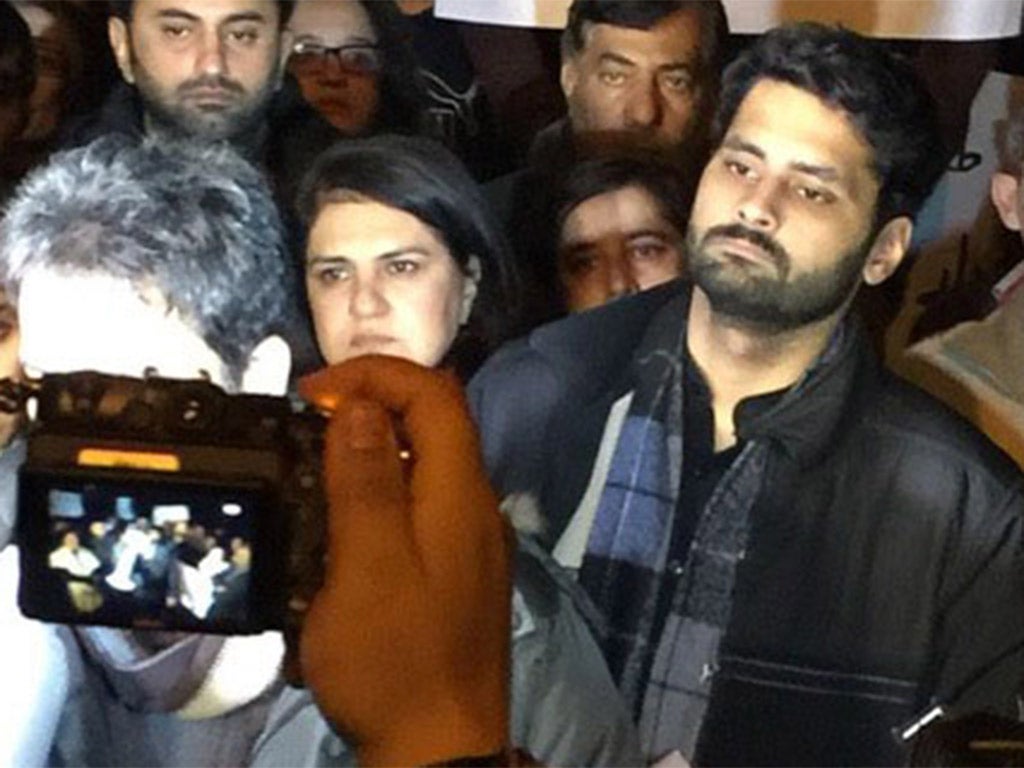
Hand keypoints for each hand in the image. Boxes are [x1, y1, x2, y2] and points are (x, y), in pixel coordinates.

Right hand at [297, 355, 512, 766]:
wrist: (439, 750)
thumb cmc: (395, 658)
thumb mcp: (367, 564)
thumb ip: (368, 480)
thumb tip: (362, 406)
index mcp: (461, 493)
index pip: (434, 394)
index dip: (374, 375)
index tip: (314, 395)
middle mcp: (477, 507)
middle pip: (437, 423)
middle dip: (373, 405)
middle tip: (310, 425)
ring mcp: (473, 542)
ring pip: (430, 464)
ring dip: (377, 448)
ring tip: (319, 467)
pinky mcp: (460, 572)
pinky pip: (425, 505)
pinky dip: (386, 489)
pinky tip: (348, 522)